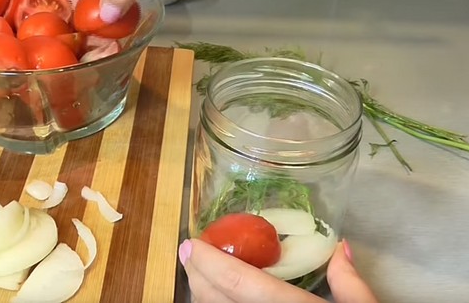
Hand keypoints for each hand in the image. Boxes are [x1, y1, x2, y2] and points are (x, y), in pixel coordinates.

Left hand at [179, 238, 378, 302]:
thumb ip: (349, 281)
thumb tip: (340, 247)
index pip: (238, 281)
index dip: (209, 261)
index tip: (192, 243)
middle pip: (213, 298)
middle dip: (196, 272)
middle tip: (192, 252)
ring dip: (199, 292)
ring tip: (201, 273)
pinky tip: (215, 299)